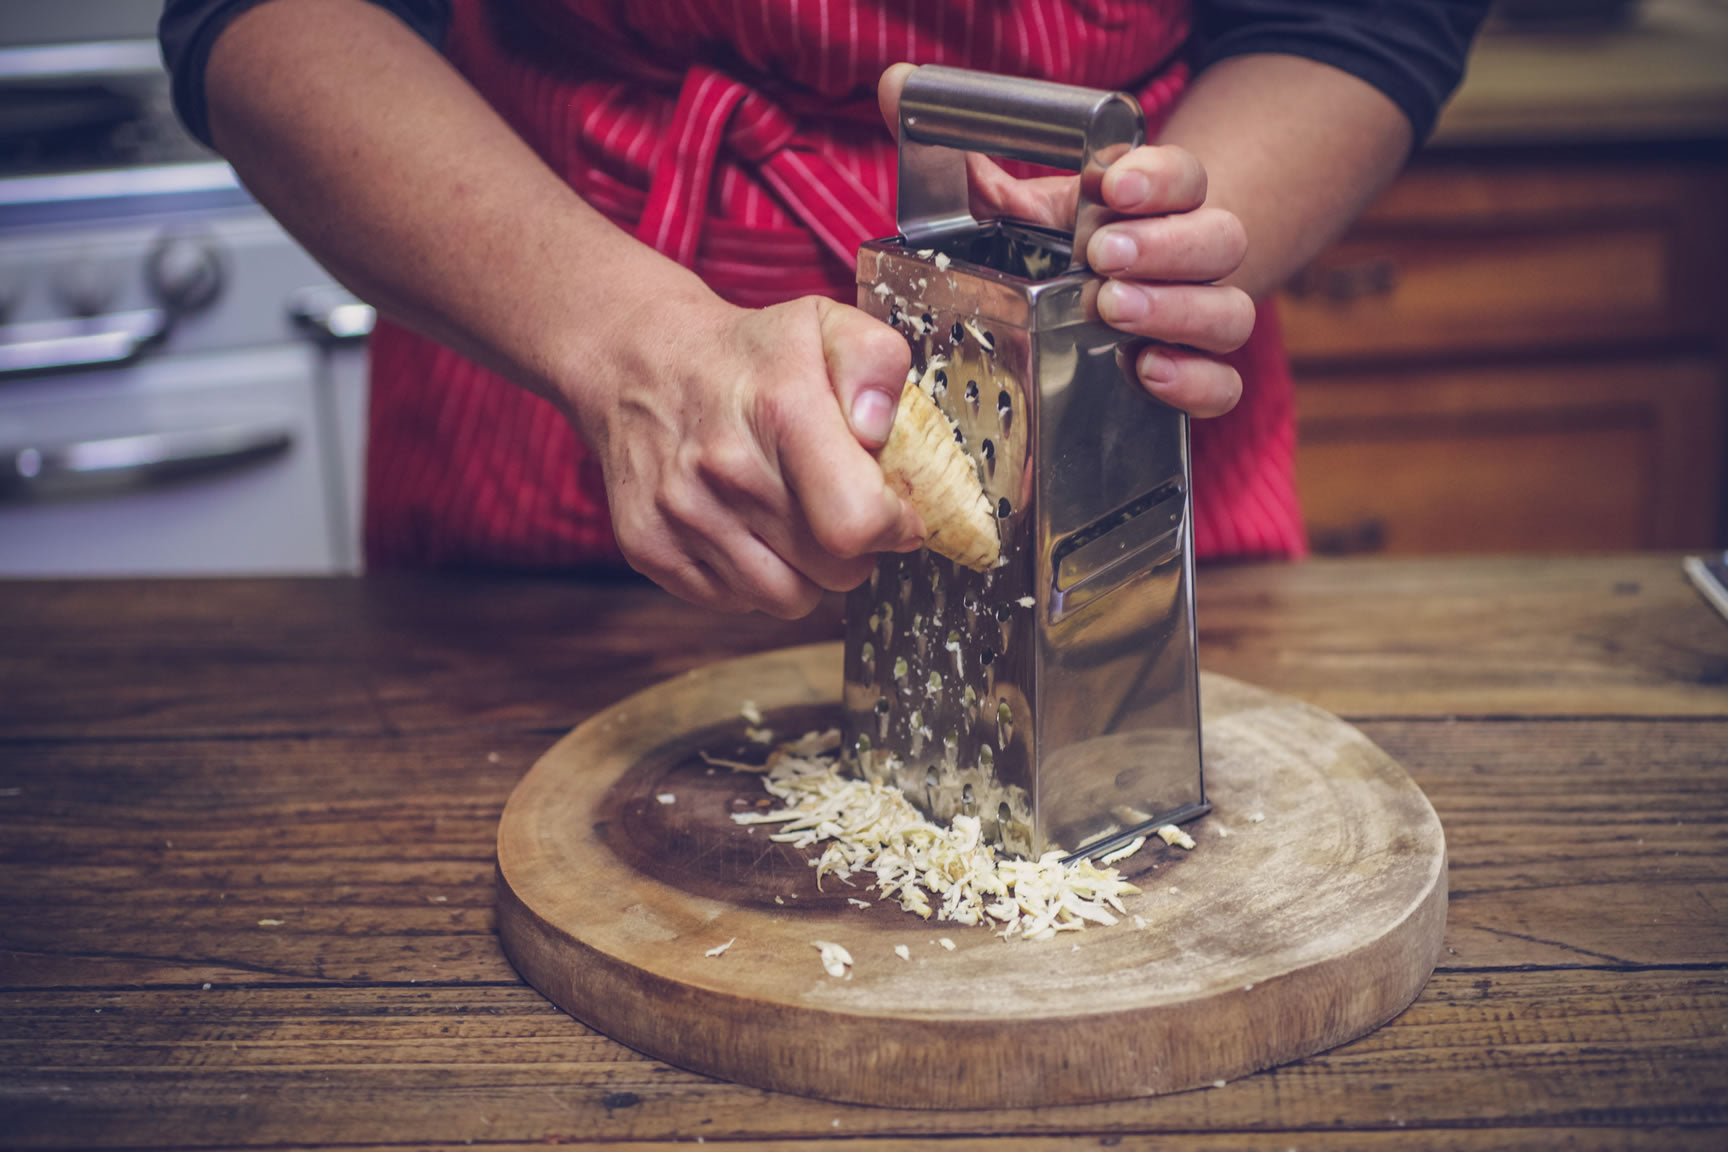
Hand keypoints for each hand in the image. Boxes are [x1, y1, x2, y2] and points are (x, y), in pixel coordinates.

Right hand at [567, 294, 922, 618]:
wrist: (638, 365)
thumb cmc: (747, 356)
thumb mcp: (825, 324)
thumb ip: (875, 362)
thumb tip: (878, 430)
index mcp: (780, 410)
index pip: (857, 522)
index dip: (893, 527)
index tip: (895, 511)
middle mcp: (724, 468)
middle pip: (834, 571)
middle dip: (854, 548)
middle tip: (839, 506)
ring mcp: (681, 514)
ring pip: (788, 599)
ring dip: (806, 570)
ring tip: (794, 518)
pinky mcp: (649, 547)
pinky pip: (735, 601)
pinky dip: (753, 576)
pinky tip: (746, 527)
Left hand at [877, 63, 1252, 417]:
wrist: (1095, 315)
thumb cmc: (1056, 253)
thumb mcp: (1012, 210)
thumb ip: (963, 163)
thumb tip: (895, 88)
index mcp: (1152, 206)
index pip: (1183, 177)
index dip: (1158, 178)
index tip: (1114, 185)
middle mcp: (1189, 259)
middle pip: (1219, 239)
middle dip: (1164, 246)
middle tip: (1104, 257)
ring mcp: (1199, 319)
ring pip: (1229, 312)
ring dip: (1178, 310)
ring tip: (1114, 309)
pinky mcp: (1197, 378)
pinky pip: (1224, 385)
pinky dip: (1195, 380)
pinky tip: (1147, 372)